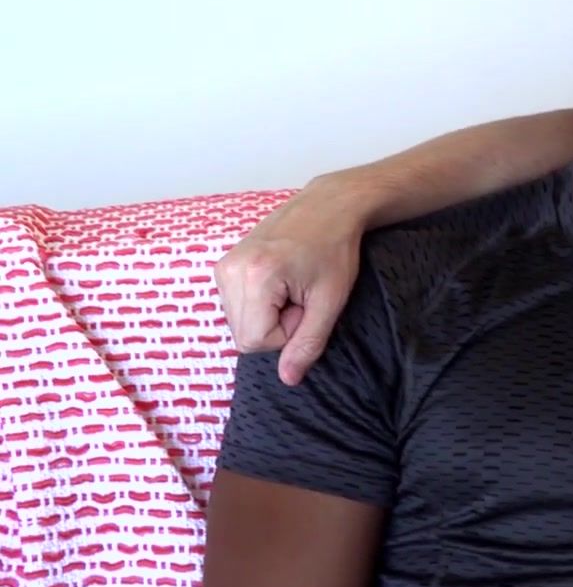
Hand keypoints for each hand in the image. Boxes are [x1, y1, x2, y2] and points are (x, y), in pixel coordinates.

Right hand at [215, 177, 369, 385]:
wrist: (329, 207)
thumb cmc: (336, 249)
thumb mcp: (330, 301)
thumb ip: (308, 343)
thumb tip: (287, 379)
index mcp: (254, 276)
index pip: (256, 341)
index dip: (287, 334)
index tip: (307, 306)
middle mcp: (230, 270)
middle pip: (243, 335)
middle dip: (277, 326)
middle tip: (302, 296)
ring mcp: (223, 266)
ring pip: (239, 323)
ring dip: (268, 316)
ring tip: (293, 286)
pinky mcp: (224, 265)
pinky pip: (236, 306)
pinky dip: (260, 304)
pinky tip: (280, 282)